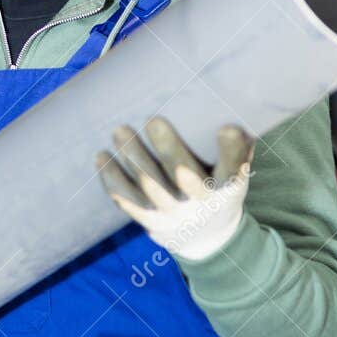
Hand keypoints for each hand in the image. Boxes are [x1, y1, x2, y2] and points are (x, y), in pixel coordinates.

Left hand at [95, 117, 253, 261]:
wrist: (209, 238)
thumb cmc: (220, 188)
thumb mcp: (235, 172)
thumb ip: (235, 145)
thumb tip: (231, 98)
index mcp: (228, 187)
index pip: (234, 168)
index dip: (232, 150)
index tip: (227, 128)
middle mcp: (202, 203)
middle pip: (183, 175)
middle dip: (168, 148)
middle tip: (153, 120)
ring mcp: (175, 215)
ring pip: (150, 186)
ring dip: (133, 158)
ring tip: (120, 131)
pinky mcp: (152, 222)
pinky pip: (129, 201)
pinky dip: (113, 179)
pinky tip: (101, 157)